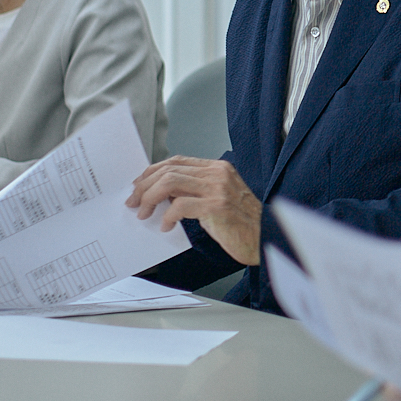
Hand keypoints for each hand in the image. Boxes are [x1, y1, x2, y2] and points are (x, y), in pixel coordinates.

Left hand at [127, 157, 263, 264]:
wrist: (266, 238)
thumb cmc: (241, 223)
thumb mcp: (217, 199)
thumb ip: (194, 191)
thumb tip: (162, 194)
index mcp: (217, 168)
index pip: (176, 161)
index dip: (152, 172)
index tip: (138, 186)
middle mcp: (217, 174)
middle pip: (169, 170)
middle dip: (144, 186)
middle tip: (134, 202)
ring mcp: (218, 189)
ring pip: (170, 183)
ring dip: (150, 198)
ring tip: (144, 213)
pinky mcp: (217, 207)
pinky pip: (180, 206)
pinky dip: (167, 216)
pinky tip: (166, 226)